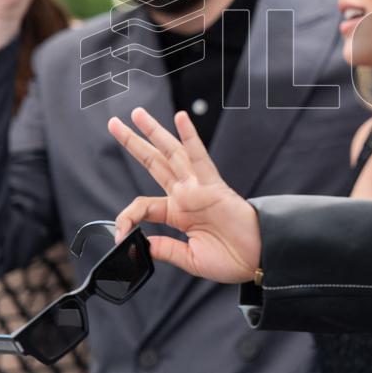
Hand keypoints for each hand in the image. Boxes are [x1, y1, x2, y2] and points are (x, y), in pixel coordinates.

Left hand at [108, 107, 261, 283]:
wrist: (257, 259)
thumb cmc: (230, 258)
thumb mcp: (189, 259)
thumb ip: (165, 249)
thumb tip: (138, 244)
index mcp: (177, 213)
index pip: (143, 205)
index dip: (126, 218)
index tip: (120, 236)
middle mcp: (185, 194)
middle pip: (153, 162)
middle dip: (133, 142)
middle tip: (114, 123)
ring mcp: (198, 187)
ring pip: (171, 153)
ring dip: (154, 132)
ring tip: (136, 113)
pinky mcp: (213, 186)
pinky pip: (199, 157)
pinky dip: (190, 136)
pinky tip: (180, 118)